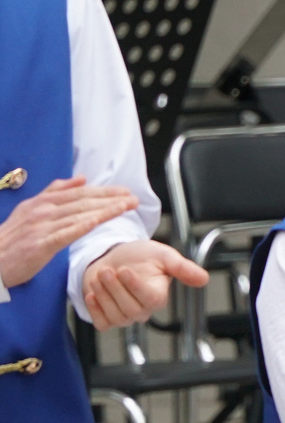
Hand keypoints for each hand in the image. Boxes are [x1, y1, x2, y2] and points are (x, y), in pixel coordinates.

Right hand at [0, 178, 136, 288]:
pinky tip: (99, 222)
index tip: (125, 191)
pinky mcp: (40, 244)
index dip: (104, 191)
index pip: (78, 193)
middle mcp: (42, 211)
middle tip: (133, 199)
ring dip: (105, 210)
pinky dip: (82, 226)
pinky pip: (65, 233)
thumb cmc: (12, 238)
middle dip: (111, 199)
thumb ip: (54, 193)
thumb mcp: (29, 209)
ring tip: (126, 207)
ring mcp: (41, 227)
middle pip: (83, 202)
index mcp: (42, 202)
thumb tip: (81, 178)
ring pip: (79, 215)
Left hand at [82, 240, 209, 329]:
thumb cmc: (138, 256)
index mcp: (159, 296)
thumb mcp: (162, 255)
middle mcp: (144, 310)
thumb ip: (182, 267)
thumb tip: (204, 279)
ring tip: (100, 274)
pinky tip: (93, 293)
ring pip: (116, 316)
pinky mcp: (108, 319)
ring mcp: (125, 317)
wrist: (113, 258)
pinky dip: (95, 309)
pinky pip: (102, 323)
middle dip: (115, 289)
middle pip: (131, 310)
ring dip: (103, 294)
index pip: (151, 299)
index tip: (124, 270)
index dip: (135, 287)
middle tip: (107, 270)